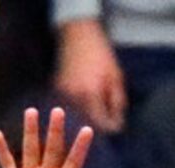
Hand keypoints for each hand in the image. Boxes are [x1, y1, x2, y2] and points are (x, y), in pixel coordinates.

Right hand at [0, 106, 122, 167]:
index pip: (74, 163)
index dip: (80, 147)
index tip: (88, 130)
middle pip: (52, 150)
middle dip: (55, 132)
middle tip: (58, 111)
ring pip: (31, 150)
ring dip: (30, 132)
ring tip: (31, 111)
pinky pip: (7, 164)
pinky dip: (2, 150)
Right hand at [54, 17, 127, 133]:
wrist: (79, 35)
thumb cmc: (101, 56)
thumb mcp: (116, 78)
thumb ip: (117, 103)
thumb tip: (117, 127)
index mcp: (91, 94)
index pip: (102, 124)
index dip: (111, 126)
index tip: (116, 124)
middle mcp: (75, 97)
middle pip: (89, 123)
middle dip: (99, 123)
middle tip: (108, 117)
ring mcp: (64, 93)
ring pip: (78, 117)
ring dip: (87, 117)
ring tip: (95, 105)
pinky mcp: (57, 89)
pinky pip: (70, 106)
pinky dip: (78, 108)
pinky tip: (83, 98)